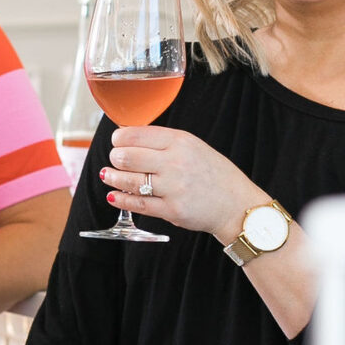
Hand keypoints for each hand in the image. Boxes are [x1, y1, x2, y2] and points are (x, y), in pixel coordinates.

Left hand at [100, 126, 257, 242]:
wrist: (236, 205)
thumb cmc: (214, 174)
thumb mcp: (195, 147)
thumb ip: (165, 142)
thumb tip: (129, 139)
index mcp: (181, 141)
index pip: (136, 134)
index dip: (119, 139)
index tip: (117, 142)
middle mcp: (175, 162)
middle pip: (127, 156)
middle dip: (115, 158)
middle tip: (115, 159)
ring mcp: (173, 187)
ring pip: (129, 180)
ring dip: (113, 177)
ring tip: (108, 175)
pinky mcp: (171, 210)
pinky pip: (138, 203)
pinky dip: (121, 199)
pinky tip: (114, 195)